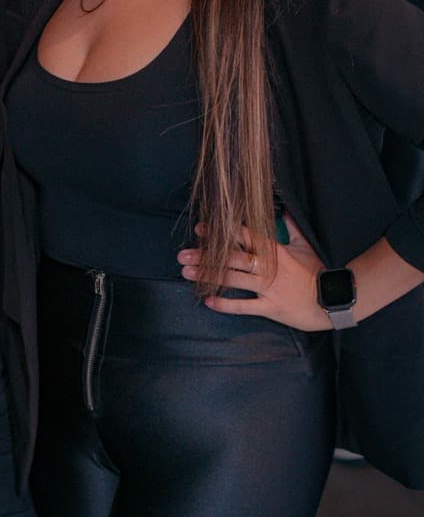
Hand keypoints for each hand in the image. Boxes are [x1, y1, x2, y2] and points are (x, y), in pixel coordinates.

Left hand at [177, 214, 330, 330]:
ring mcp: (268, 288)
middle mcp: (268, 268)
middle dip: (205, 256)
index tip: (201, 229)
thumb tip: (283, 208)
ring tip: (187, 274)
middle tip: (183, 255)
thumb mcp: (304, 245)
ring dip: (209, 276)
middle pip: (232, 258)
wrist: (332, 300)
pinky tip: (208, 301)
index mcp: (275, 251)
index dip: (221, 232)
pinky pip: (245, 306)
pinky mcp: (271, 308)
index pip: (244, 237)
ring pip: (234, 280)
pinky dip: (226, 304)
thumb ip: (291, 226)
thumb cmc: (318, 271)